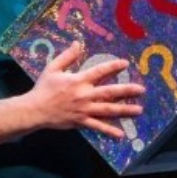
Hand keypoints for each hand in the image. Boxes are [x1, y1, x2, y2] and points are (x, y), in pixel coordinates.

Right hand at [28, 41, 145, 138]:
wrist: (35, 109)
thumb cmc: (43, 88)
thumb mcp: (52, 68)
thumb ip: (67, 56)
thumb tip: (77, 43)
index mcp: (78, 80)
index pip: (99, 71)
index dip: (113, 67)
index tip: (125, 64)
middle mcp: (84, 95)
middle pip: (109, 92)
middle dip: (126, 91)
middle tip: (141, 90)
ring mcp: (84, 109)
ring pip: (108, 109)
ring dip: (124, 110)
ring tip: (139, 110)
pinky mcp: (81, 121)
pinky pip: (98, 126)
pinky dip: (109, 130)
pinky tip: (121, 134)